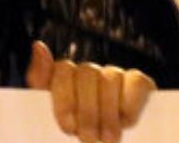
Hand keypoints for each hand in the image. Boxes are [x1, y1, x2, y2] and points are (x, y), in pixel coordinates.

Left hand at [26, 41, 154, 142]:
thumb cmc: (77, 132)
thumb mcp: (54, 112)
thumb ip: (40, 79)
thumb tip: (39, 45)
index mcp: (64, 77)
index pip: (64, 69)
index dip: (65, 98)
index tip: (68, 126)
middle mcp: (89, 72)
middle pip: (86, 74)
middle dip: (87, 111)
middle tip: (89, 138)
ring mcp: (114, 75)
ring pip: (110, 78)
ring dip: (108, 113)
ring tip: (108, 138)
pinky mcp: (139, 83)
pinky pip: (136, 81)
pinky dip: (131, 103)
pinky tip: (126, 122)